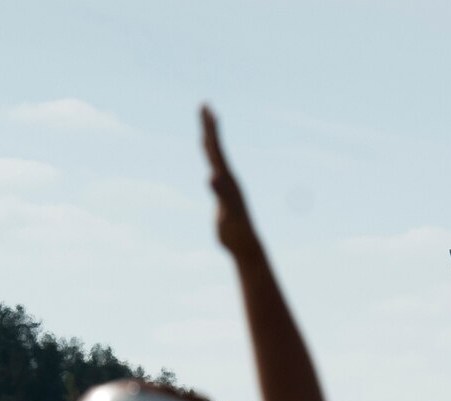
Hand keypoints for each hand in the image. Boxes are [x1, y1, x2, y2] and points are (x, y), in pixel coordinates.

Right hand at [201, 104, 260, 256]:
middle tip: (204, 105)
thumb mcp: (227, 211)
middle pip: (217, 148)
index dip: (211, 129)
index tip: (206, 108)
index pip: (217, 148)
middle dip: (209, 126)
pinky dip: (211, 160)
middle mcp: (228, 178)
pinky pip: (215, 171)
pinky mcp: (223, 194)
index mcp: (227, 178)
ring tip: (206, 126)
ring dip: (210, 140)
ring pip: (216, 158)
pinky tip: (210, 158)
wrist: (246, 244)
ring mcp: (226, 185)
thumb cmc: (236, 230)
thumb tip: (212, 176)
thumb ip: (220, 193)